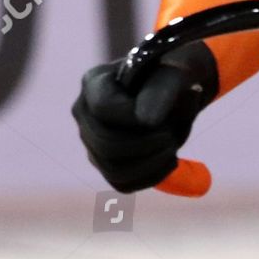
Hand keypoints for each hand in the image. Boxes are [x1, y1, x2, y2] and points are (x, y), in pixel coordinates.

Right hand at [72, 42, 218, 192]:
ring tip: (173, 144)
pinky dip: (153, 176)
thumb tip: (147, 121)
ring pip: (114, 170)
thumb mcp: (173, 73)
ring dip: (152, 161)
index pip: (104, 108)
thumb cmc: (171, 77)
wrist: (174, 91)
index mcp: (94, 82)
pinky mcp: (106, 164)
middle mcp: (85, 114)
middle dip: (146, 144)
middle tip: (171, 135)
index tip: (162, 116)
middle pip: (105, 145)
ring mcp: (92, 141)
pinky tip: (170, 159)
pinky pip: (124, 184)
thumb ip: (161, 90)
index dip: (135, 117)